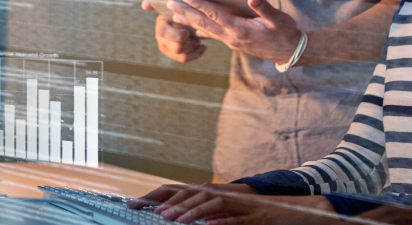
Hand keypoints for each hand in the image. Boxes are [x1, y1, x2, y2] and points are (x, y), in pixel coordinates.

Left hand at [127, 182, 252, 218]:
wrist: (277, 210)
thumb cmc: (243, 212)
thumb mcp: (217, 210)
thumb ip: (197, 210)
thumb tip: (171, 215)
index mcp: (207, 193)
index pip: (177, 191)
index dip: (156, 196)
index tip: (134, 203)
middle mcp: (218, 194)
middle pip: (192, 194)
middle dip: (172, 204)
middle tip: (155, 215)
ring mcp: (232, 203)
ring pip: (210, 202)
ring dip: (193, 210)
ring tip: (177, 221)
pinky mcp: (247, 215)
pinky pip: (231, 218)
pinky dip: (220, 221)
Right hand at [142, 0, 205, 62]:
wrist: (184, 18)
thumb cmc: (179, 10)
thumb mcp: (172, 7)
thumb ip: (159, 4)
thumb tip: (144, 4)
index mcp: (160, 27)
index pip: (165, 34)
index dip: (178, 35)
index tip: (188, 31)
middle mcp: (161, 39)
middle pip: (176, 47)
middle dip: (189, 43)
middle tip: (198, 37)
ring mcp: (167, 48)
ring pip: (181, 55)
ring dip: (193, 48)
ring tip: (200, 40)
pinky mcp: (174, 55)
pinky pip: (185, 59)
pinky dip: (196, 54)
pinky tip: (203, 47)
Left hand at [169, 0, 302, 64]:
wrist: (289, 52)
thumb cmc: (285, 33)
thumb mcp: (278, 18)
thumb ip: (264, 8)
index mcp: (241, 30)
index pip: (216, 15)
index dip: (201, 4)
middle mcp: (232, 38)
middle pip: (205, 24)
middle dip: (187, 12)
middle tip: (170, 3)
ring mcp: (231, 42)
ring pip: (206, 30)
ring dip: (189, 22)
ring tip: (173, 14)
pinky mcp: (233, 43)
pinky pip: (213, 35)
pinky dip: (201, 29)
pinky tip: (192, 27)